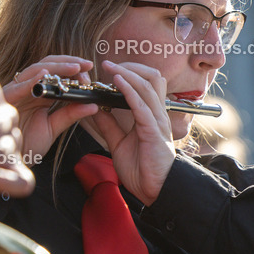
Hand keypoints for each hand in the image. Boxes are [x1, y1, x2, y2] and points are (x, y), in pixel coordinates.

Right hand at [2, 56, 99, 160]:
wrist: (6, 161)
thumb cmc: (26, 144)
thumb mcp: (53, 128)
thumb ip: (70, 115)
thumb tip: (94, 106)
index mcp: (38, 93)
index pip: (56, 73)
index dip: (73, 68)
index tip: (90, 71)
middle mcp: (26, 89)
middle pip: (46, 66)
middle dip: (68, 62)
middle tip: (87, 65)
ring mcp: (14, 92)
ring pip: (33, 71)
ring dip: (55, 67)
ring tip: (74, 67)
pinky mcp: (3, 100)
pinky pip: (17, 88)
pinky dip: (30, 81)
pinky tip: (44, 76)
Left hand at [88, 61, 174, 205]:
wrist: (154, 190)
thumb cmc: (142, 169)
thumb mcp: (119, 143)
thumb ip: (109, 125)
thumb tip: (95, 108)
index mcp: (150, 115)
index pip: (145, 84)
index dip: (130, 72)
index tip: (108, 68)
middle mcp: (157, 114)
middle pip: (152, 77)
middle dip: (131, 66)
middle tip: (109, 64)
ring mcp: (157, 120)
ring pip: (147, 86)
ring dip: (128, 73)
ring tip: (110, 67)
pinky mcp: (153, 130)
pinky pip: (142, 104)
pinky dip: (129, 90)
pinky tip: (118, 82)